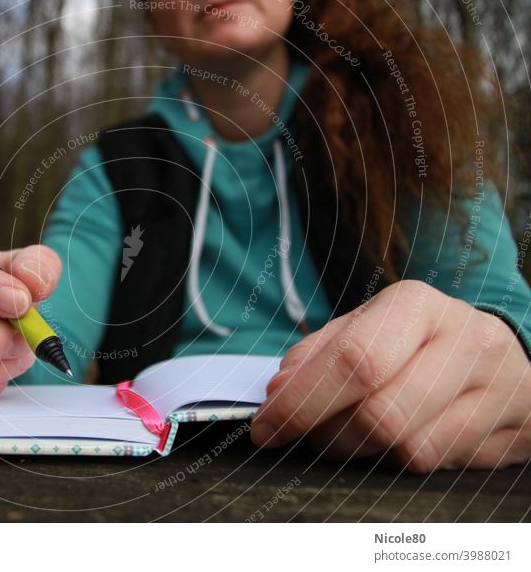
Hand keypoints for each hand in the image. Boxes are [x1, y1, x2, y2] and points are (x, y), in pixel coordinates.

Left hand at [251, 280, 530, 471]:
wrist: (502, 356)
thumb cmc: (415, 342)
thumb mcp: (365, 330)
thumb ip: (318, 355)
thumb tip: (278, 392)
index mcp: (416, 306)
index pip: (353, 361)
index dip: (302, 402)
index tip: (267, 428)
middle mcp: (465, 342)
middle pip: (381, 415)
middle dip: (328, 435)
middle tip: (309, 435)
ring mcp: (498, 390)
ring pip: (409, 450)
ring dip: (361, 453)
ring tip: (351, 435)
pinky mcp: (514, 433)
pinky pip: (436, 468)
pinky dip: (397, 462)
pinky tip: (394, 441)